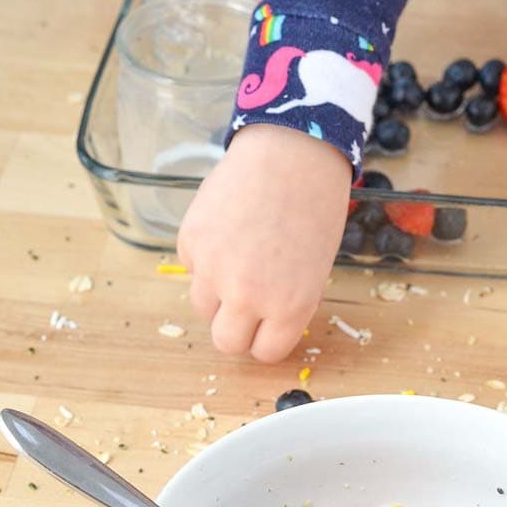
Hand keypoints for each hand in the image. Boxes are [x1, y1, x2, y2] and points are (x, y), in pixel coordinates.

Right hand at [178, 124, 350, 362]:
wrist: (291, 153)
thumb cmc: (314, 208)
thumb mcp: (315, 269)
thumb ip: (287, 304)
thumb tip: (260, 324)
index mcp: (289, 308)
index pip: (264, 353)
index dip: (264, 339)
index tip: (265, 326)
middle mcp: (248, 296)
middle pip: (226, 342)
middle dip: (235, 328)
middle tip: (244, 305)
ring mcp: (213, 269)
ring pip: (202, 307)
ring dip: (216, 293)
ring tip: (237, 259)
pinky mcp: (191, 241)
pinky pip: (190, 267)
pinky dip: (204, 256)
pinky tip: (227, 229)